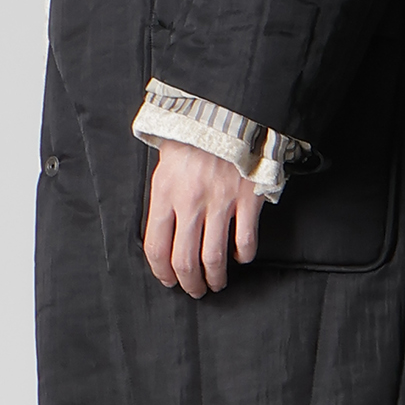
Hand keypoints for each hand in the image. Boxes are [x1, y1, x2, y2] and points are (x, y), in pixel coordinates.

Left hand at [143, 140, 263, 296]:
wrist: (226, 113)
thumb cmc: (193, 141)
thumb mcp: (165, 167)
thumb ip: (163, 201)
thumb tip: (163, 237)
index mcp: (165, 194)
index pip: (156, 247)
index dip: (162, 272)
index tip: (169, 280)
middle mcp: (190, 202)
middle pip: (185, 260)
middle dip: (189, 283)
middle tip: (194, 290)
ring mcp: (220, 202)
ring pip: (214, 258)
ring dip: (215, 278)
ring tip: (217, 283)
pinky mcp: (247, 199)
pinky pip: (245, 240)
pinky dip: (243, 256)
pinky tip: (241, 257)